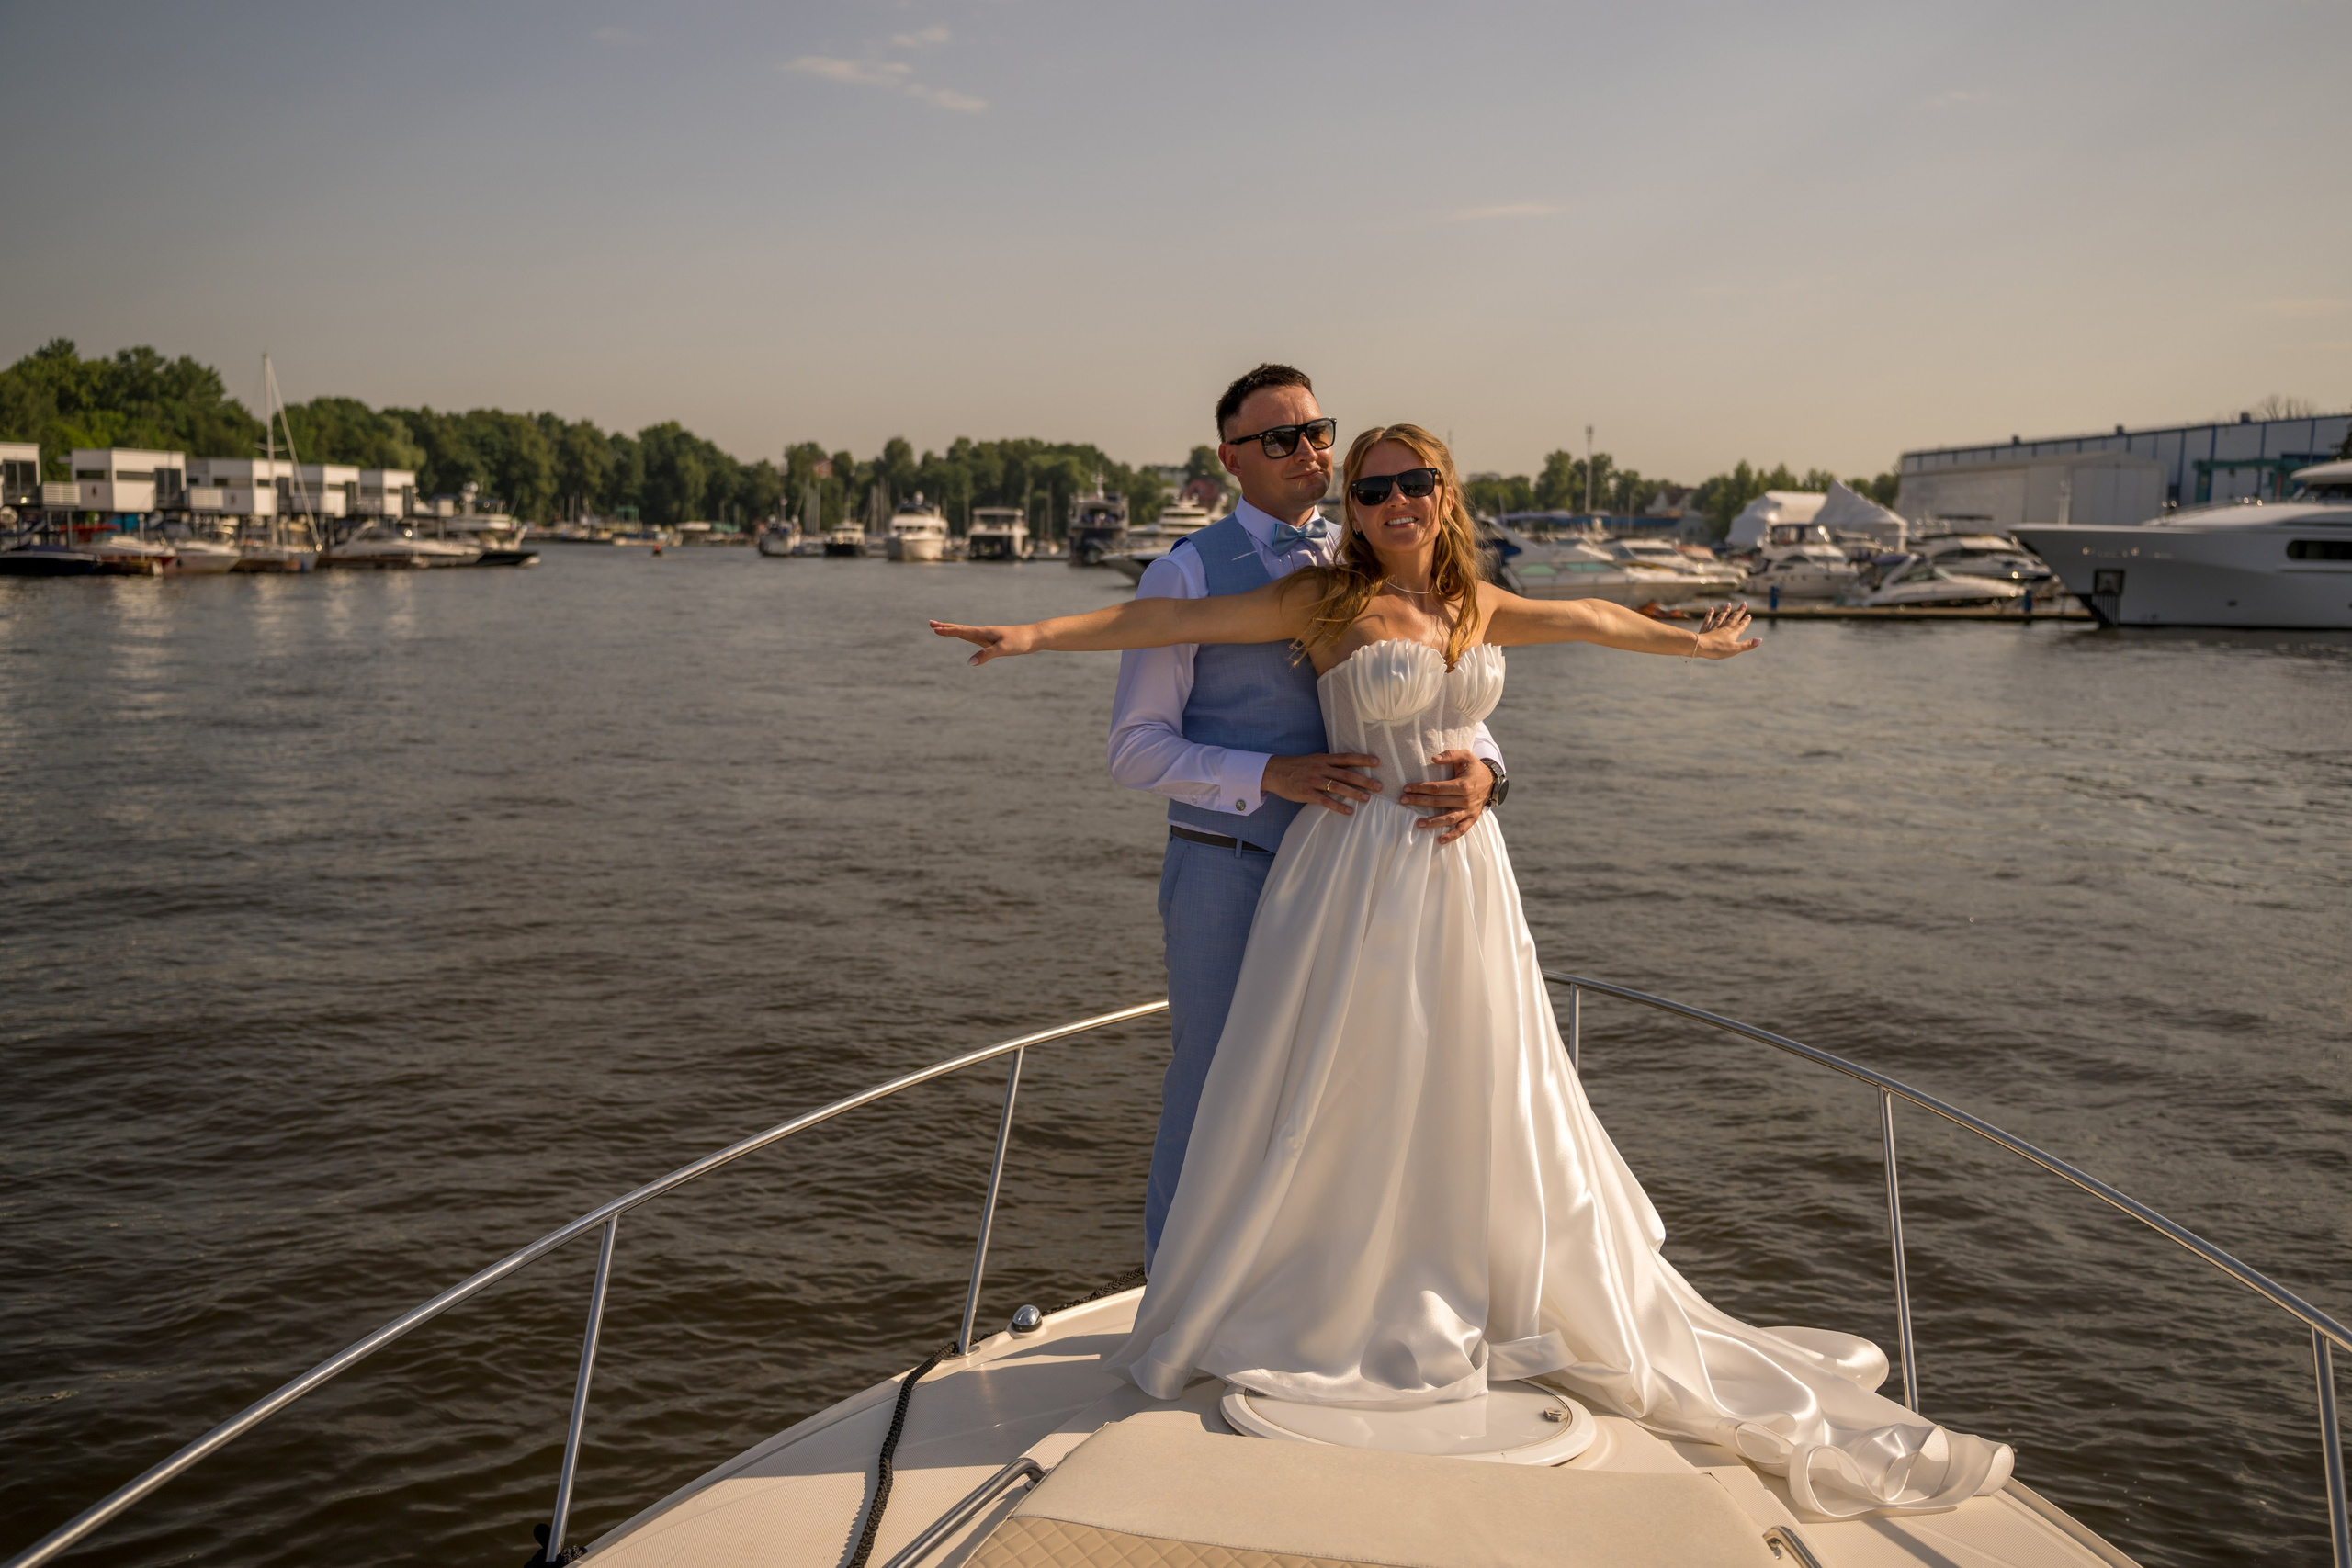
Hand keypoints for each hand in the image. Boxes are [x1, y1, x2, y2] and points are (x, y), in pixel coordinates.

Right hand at [930, 620, 1037, 664]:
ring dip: (953, 630)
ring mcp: (987, 636)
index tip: (934, 629)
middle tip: (930, 624)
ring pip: (965, 632)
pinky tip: (963, 636)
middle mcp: (983, 632)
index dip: (947, 631)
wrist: (1034, 637)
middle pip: (960, 629)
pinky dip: (964, 635)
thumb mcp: (1003, 650)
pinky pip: (973, 637)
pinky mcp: (992, 641)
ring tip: (942, 629)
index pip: (961, 631)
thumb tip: (969, 663)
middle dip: (945, 627)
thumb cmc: (1020, 641)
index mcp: (983, 633)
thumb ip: (986, 655)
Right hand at [1262, 752, 1382, 814]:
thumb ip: (1330, 763)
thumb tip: (1348, 767)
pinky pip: (1325, 801)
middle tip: (1379, 786)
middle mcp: (1321, 769)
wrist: (1274, 772)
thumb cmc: (1297, 766)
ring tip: (1367, 799)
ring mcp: (1314, 781)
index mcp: (1324, 759)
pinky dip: (1338, 806)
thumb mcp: (1314, 760)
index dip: (1362, 759)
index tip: (1377, 762)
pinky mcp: (1307, 793)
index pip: (1347, 758)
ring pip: (1338, 787)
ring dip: (1354, 793)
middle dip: (1364, 780)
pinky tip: (1349, 811)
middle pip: (1346, 774)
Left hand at [1402, 750, 1492, 845]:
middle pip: (1438, 802)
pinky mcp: (1472, 818)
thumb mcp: (1466, 756)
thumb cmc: (1474, 767)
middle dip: (1419, 802)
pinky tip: (1439, 841)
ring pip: (1448, 818)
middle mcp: (1466, 799)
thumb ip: (1450, 755)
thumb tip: (1433, 758)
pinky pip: (1462, 830)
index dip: (1420, 788)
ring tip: (1417, 824)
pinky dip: (1451, 836)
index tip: (1406, 788)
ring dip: (1433, 822)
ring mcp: (1469, 810)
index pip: (1437, 788)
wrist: (1492, 781)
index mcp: (1463, 784)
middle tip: (1403, 801)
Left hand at [1694, 603, 1759, 658]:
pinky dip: (1710, 615)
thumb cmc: (1718, 649)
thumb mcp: (1735, 649)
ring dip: (1725, 611)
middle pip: (1733, 619)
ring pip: (1721, 618)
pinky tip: (1711, 609)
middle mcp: (1724, 629)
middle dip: (1739, 612)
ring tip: (1728, 604)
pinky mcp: (1705, 630)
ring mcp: (1714, 628)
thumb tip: (1760, 640)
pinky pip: (1708, 621)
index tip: (1749, 615)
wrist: (1701, 646)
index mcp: (1732, 634)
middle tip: (1744, 603)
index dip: (1745, 621)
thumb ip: (1747, 644)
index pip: (1741, 626)